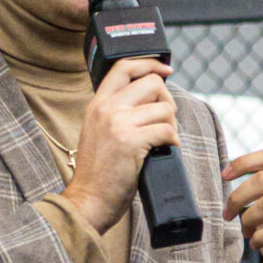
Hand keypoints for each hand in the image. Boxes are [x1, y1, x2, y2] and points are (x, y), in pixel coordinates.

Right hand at [61, 57, 177, 234]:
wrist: (89, 198)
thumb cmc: (99, 171)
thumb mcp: (99, 131)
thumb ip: (117, 112)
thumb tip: (151, 98)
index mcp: (98, 103)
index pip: (124, 67)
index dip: (149, 64)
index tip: (166, 70)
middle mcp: (107, 108)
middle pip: (152, 84)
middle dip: (167, 101)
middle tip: (166, 120)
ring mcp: (118, 123)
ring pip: (164, 108)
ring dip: (172, 124)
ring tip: (164, 140)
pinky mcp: (131, 141)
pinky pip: (166, 130)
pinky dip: (173, 141)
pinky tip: (167, 149)